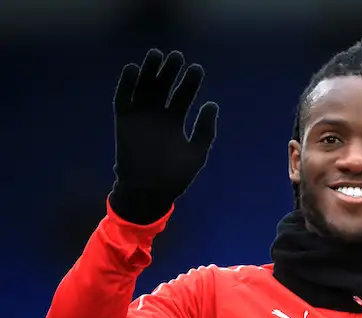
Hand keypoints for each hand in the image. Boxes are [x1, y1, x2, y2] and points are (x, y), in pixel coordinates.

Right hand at [109, 49, 218, 223]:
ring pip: (144, 88)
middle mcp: (158, 116)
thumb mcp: (196, 152)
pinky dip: (126, 84)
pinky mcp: (123, 122)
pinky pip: (123, 99)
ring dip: (149, 71)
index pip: (183, 95)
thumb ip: (205, 129)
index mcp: (175, 121)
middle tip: (176, 55)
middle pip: (164, 86)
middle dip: (170, 71)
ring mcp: (140, 118)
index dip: (190, 81)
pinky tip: (133, 69)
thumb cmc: (175, 176)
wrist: (148, 192)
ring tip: (156, 54)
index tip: (196, 68)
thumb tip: (212, 104)